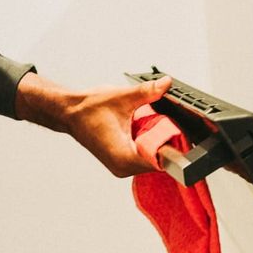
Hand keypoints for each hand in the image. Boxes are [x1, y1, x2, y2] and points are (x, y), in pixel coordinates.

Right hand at [15, 72, 172, 176]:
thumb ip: (146, 92)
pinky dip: (148, 143)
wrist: (70, 113)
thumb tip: (165, 85)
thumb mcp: (121, 97)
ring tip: (156, 124)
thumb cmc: (88, 109)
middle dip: (167, 142)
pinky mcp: (122, 161)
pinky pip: (144, 155)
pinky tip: (147, 128)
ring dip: (157, 143)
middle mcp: (123, 167)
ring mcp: (122, 166)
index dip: (173, 147)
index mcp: (123, 157)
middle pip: (158, 161)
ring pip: (152, 159)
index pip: (158, 160)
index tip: (181, 134)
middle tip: (173, 124)